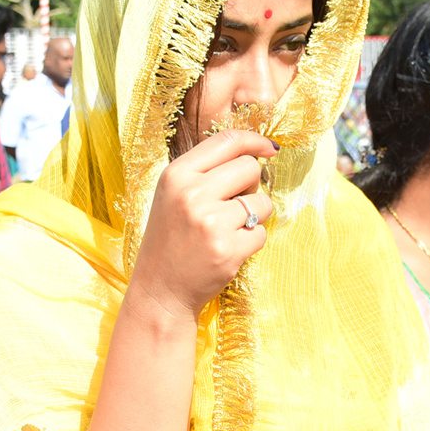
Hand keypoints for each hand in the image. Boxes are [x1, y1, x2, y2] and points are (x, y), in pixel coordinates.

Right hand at [129, 130, 276, 320]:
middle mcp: (191, 194)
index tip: (269, 148)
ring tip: (228, 230)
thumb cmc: (171, 239)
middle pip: (250, 168)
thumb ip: (206, 171)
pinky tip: (229, 249)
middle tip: (232, 205)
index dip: (255, 140)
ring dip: (254, 216)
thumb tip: (257, 152)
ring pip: (262, 202)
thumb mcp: (173, 194)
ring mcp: (210, 223)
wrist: (160, 290)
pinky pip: (262, 233)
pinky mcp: (228, 250)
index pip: (227, 140)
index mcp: (176, 174)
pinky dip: (251, 241)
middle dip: (251, 185)